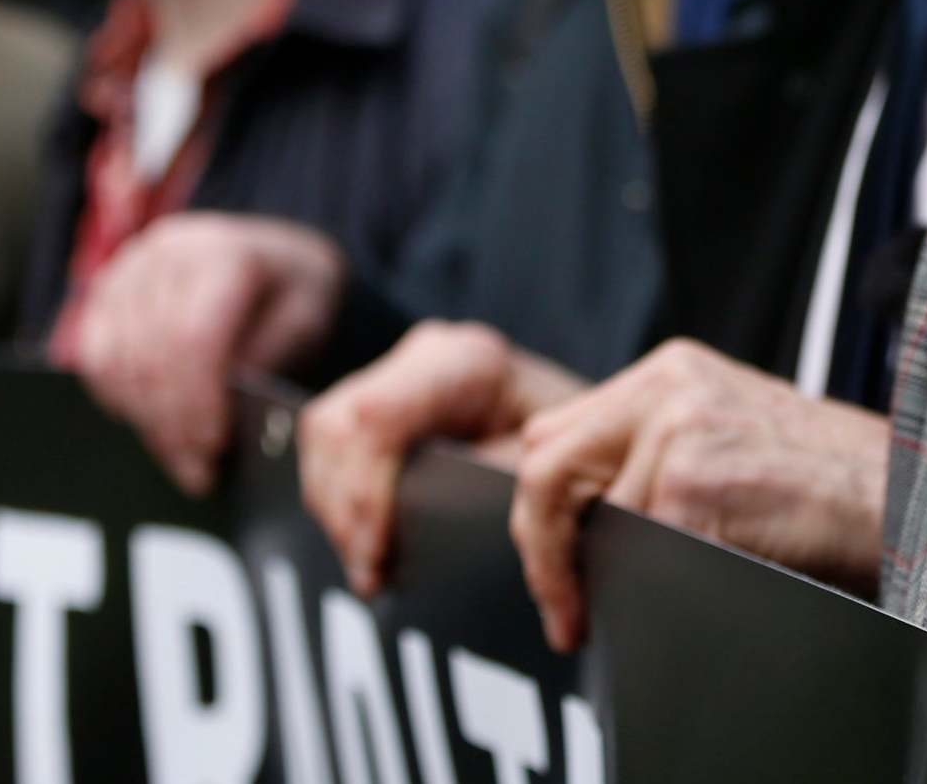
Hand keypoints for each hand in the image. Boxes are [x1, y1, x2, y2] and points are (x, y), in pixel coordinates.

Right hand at [70, 212, 345, 494]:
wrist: (274, 256)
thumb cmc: (294, 293)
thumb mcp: (305, 321)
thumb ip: (264, 359)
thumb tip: (222, 408)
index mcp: (224, 254)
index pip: (191, 337)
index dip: (197, 401)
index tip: (215, 446)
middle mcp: (168, 252)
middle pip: (151, 355)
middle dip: (174, 425)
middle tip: (199, 470)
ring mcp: (130, 268)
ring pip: (117, 360)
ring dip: (146, 419)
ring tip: (182, 455)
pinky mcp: (108, 288)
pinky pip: (95, 354)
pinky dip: (119, 395)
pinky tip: (154, 420)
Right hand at [298, 320, 583, 594]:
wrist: (601, 428)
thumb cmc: (582, 450)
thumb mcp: (551, 469)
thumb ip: (490, 487)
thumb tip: (430, 522)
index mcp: (469, 362)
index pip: (377, 418)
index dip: (363, 493)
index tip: (374, 558)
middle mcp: (429, 353)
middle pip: (338, 424)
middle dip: (343, 509)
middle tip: (371, 574)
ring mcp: (405, 370)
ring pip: (324, 433)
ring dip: (334, 508)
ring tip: (371, 566)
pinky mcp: (390, 397)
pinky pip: (331, 440)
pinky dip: (337, 496)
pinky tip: (366, 540)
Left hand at [507, 338, 888, 651]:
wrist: (908, 497)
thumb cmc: (828, 480)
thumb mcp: (730, 428)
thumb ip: (653, 444)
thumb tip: (577, 504)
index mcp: (672, 371)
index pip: (556, 432)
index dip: (541, 506)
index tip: (553, 562)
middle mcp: (667, 390)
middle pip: (545, 465)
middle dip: (542, 546)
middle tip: (563, 605)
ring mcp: (678, 437)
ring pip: (587, 520)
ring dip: (600, 575)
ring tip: (626, 608)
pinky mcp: (694, 492)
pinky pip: (636, 555)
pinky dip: (646, 588)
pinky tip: (677, 598)